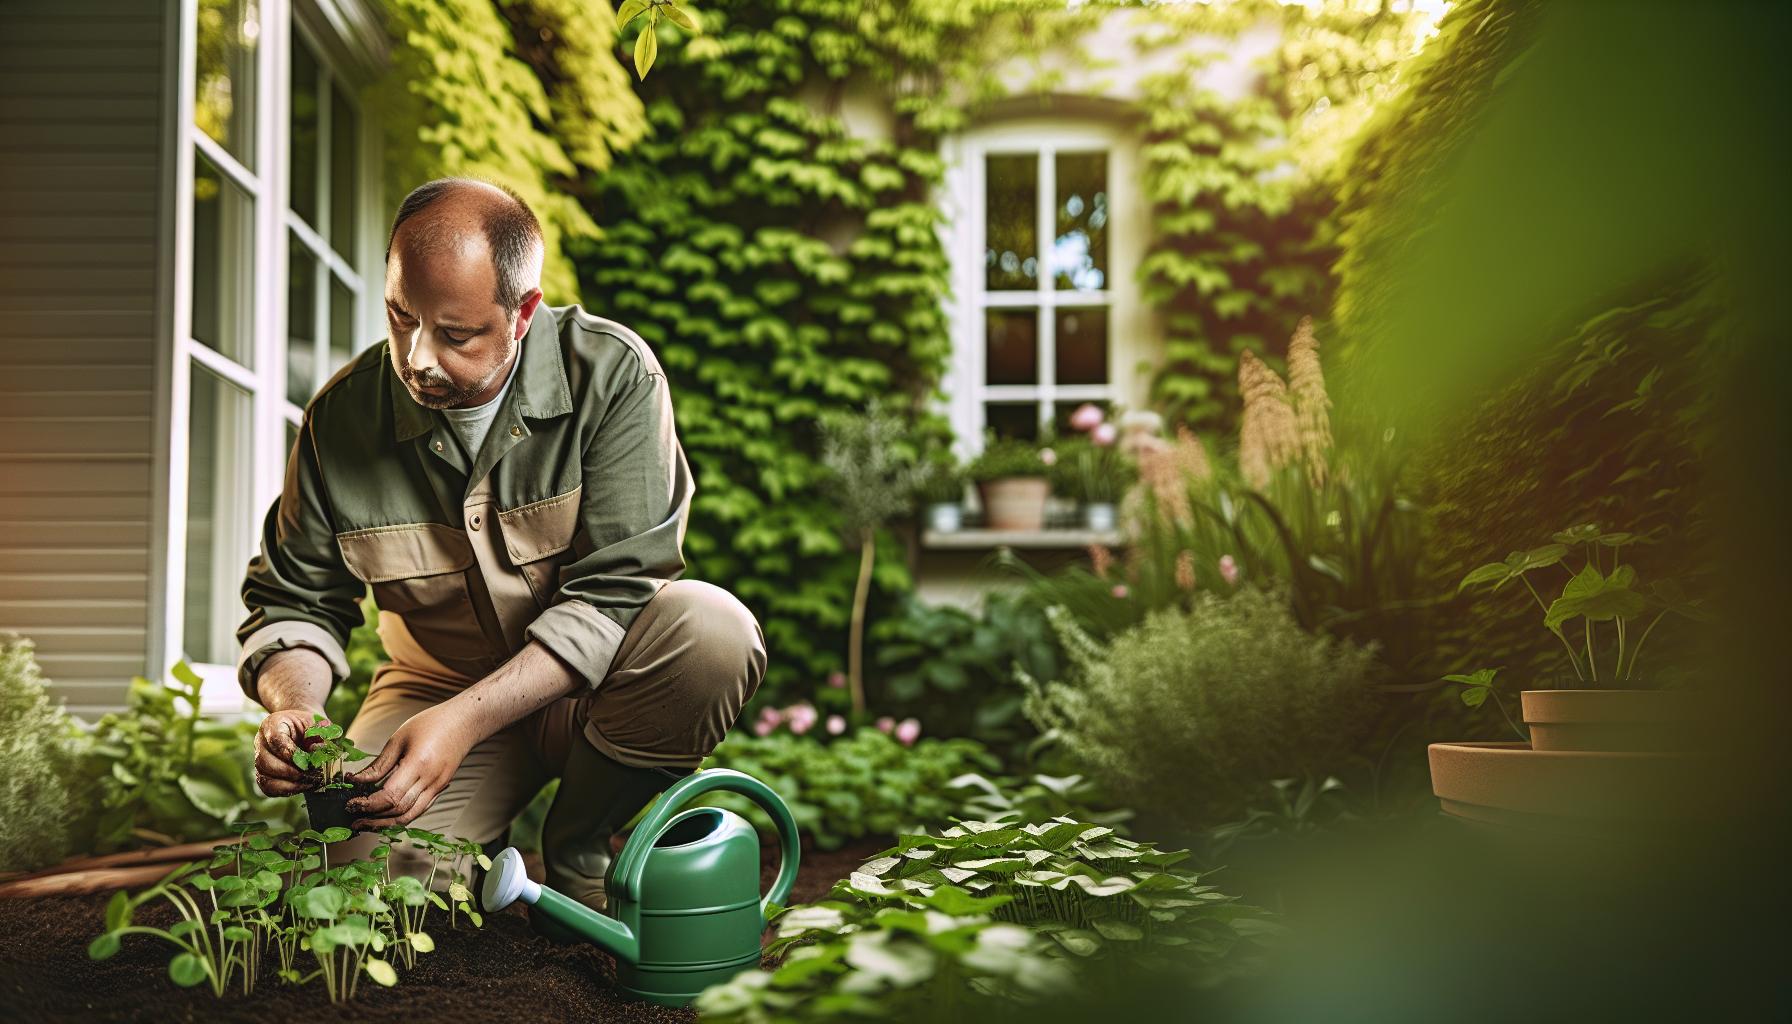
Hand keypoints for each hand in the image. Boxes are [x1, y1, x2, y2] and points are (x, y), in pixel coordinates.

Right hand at [254, 707, 326, 796]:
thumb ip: (319, 733)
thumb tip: (318, 748)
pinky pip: (267, 787)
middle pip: (264, 760)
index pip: (275, 739)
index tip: (304, 760)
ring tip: (307, 782)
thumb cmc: (309, 725)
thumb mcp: (317, 723)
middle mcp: (261, 741)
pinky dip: (284, 790)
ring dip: (287, 783)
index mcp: (273, 724)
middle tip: (308, 774)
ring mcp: (260, 758)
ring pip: (263, 776)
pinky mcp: (263, 773)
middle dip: (288, 771)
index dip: (288, 751)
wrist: (303, 729)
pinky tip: (301, 786)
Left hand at [346, 704, 472, 829]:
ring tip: (367, 823)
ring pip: (410, 816)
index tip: (351, 803)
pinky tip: (387, 815)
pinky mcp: (440, 788)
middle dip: (372, 817)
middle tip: (353, 816)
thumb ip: (379, 764)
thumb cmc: (432, 724)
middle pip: (398, 810)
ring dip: (386, 823)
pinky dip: (401, 816)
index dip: (368, 804)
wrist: (465, 722)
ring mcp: (438, 787)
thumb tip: (357, 781)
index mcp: (418, 764)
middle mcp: (430, 780)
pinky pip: (419, 809)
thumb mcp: (399, 738)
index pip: (389, 796)